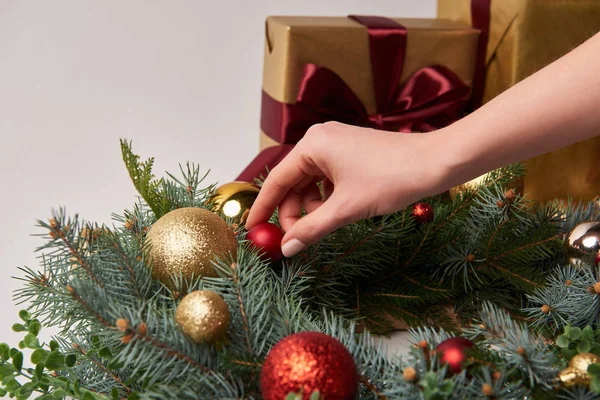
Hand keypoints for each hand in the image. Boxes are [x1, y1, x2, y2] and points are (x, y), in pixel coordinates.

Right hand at [245, 122, 452, 256]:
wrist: (435, 162)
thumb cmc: (392, 178)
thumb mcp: (346, 208)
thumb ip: (312, 229)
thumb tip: (287, 249)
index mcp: (313, 145)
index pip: (276, 180)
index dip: (263, 208)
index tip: (252, 229)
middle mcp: (320, 139)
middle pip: (292, 182)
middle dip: (293, 212)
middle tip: (295, 239)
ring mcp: (336, 144)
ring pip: (311, 182)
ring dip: (312, 207)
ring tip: (324, 225)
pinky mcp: (350, 152)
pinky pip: (327, 178)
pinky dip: (327, 198)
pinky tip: (338, 212)